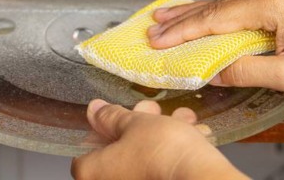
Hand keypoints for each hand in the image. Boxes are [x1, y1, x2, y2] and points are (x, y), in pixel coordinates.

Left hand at [71, 99, 246, 179]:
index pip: (83, 152)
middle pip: (117, 152)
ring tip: (181, 118)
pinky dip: (173, 152)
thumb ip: (112, 116)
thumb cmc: (161, 151)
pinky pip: (160, 169)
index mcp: (93, 173)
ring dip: (162, 134)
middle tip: (152, 111)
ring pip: (143, 158)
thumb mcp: (135, 122)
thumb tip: (95, 110)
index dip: (100, 131)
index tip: (115, 117)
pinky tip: (193, 134)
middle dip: (138, 126)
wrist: (200, 176)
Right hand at [147, 0, 283, 95]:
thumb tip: (213, 72)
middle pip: (219, 5)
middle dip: (183, 19)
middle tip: (152, 27)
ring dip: (199, 13)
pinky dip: (221, 12)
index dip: (184, 33)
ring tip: (167, 19)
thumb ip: (247, 71)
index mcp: (276, 2)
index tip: (158, 41)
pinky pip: (245, 3)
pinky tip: (205, 16)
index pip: (217, 19)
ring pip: (230, 2)